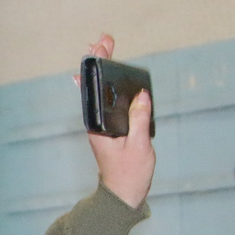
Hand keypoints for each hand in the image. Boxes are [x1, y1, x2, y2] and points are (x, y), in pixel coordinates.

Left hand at [81, 34, 155, 209]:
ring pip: (102, 92)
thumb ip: (139, 120)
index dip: (96, 68)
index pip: (94, 90)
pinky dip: (113, 86)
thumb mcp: (139, 146)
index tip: (98, 49)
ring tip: (106, 47)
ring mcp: (104, 125)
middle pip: (96, 87)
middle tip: (104, 39)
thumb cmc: (130, 174)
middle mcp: (97, 123)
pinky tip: (115, 75)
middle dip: (100, 62)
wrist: (123, 195)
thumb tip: (141, 96)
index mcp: (99, 126)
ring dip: (105, 70)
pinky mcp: (111, 128)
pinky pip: (110, 102)